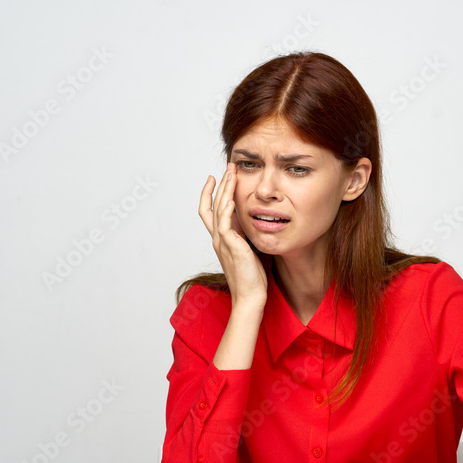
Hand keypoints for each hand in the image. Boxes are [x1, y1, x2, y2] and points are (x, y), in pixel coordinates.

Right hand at [199, 161, 266, 307]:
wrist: (250, 296)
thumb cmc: (252, 277)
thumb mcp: (249, 249)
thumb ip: (246, 235)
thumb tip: (252, 221)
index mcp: (222, 239)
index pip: (210, 210)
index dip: (211, 193)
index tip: (218, 177)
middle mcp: (218, 238)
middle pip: (212, 204)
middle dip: (220, 183)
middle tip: (228, 166)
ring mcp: (222, 242)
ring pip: (218, 209)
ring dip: (224, 190)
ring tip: (231, 174)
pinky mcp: (231, 247)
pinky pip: (225, 224)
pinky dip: (226, 210)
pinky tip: (231, 198)